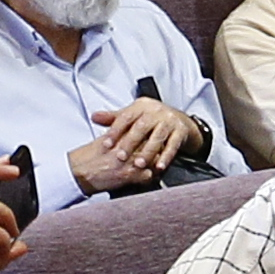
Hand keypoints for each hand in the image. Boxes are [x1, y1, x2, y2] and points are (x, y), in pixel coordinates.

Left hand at [73, 97, 204, 193]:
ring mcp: (169, 121)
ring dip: (148, 152)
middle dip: (130, 143)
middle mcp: (156, 111)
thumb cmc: (152, 118)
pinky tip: (159, 166)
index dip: (115, 130)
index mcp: (141, 106)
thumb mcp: (133, 115)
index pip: (125, 117)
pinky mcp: (180, 131)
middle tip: (121, 157)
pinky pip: (173, 145)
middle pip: (141, 127)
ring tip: (139, 164)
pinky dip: (166, 157)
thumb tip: (94, 116)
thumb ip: (113, 118)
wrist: (179, 119)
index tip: (106, 144)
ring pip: (157, 137)